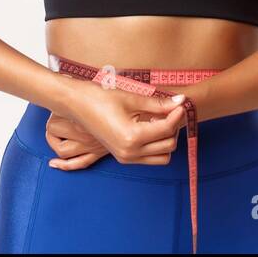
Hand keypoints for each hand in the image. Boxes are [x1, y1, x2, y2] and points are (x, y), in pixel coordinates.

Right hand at [46, 79, 188, 170]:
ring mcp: (126, 157)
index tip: (180, 104)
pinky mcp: (123, 157)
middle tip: (170, 110)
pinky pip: (150, 158)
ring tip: (159, 120)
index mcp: (132, 137)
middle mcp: (130, 152)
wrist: (76, 104)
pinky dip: (156, 146)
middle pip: (168, 145)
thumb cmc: (100, 98)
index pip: (166, 129)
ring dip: (166, 139)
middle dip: (173, 128)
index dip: (177, 115)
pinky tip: (149, 127)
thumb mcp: (131, 99)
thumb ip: (158, 104)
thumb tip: (181, 101)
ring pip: (162, 156)